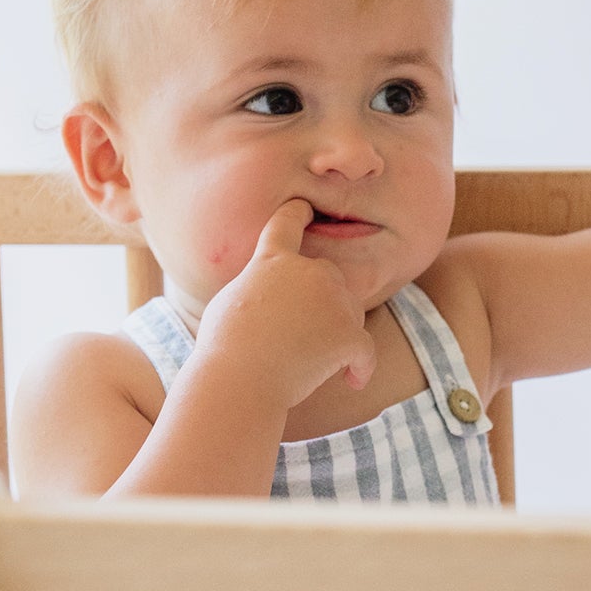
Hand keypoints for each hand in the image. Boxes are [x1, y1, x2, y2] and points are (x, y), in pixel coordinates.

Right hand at [194, 199, 377, 406]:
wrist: (239, 381)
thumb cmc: (224, 349)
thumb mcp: (229, 302)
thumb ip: (256, 287)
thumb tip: (266, 293)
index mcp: (272, 261)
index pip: (288, 222)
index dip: (298, 213)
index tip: (307, 209)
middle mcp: (308, 271)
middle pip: (328, 276)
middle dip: (323, 301)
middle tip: (304, 336)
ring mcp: (332, 300)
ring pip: (351, 312)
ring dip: (340, 334)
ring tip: (317, 365)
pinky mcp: (349, 333)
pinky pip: (366, 350)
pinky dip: (361, 367)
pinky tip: (352, 379)